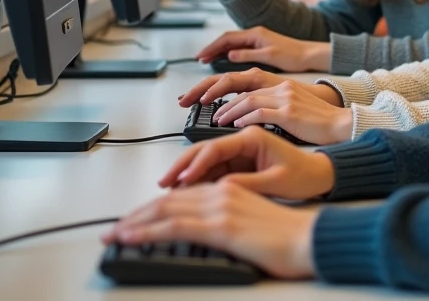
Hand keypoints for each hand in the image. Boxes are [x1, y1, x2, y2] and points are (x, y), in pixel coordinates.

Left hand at [103, 182, 318, 279]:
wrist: (313, 239)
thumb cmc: (291, 236)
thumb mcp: (255, 222)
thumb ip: (230, 222)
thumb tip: (208, 234)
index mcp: (231, 190)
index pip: (184, 196)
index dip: (156, 207)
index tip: (137, 219)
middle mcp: (222, 193)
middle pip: (169, 200)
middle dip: (138, 214)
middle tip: (116, 227)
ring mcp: (221, 207)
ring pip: (166, 210)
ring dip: (135, 222)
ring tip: (115, 233)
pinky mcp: (222, 226)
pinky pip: (175, 226)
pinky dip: (147, 231)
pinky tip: (131, 237)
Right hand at [156, 125, 335, 198]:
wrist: (322, 174)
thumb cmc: (305, 175)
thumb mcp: (276, 182)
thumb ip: (247, 183)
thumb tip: (220, 189)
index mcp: (254, 136)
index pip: (216, 148)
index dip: (196, 165)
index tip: (182, 181)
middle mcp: (246, 137)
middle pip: (206, 149)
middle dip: (183, 164)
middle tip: (164, 181)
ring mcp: (243, 147)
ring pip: (208, 159)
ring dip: (190, 172)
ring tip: (171, 188)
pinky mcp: (243, 159)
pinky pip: (217, 167)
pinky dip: (202, 177)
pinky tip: (189, 189)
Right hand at [195, 28, 331, 72]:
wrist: (310, 54)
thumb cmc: (294, 55)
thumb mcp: (270, 56)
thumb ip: (249, 54)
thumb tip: (229, 55)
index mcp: (255, 34)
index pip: (227, 39)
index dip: (211, 47)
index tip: (200, 56)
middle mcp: (254, 34)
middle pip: (226, 40)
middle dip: (210, 49)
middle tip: (198, 59)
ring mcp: (256, 40)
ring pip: (231, 44)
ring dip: (217, 52)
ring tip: (205, 61)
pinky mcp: (260, 46)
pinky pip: (238, 49)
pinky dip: (227, 54)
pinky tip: (222, 61)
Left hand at [217, 81, 351, 144]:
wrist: (341, 124)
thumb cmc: (318, 123)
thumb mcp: (294, 109)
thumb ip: (274, 109)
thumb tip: (249, 119)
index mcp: (282, 86)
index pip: (247, 86)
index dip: (226, 93)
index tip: (211, 102)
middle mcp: (282, 88)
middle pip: (242, 89)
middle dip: (220, 99)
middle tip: (206, 109)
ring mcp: (286, 99)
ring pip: (248, 100)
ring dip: (229, 110)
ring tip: (217, 120)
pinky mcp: (290, 112)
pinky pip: (260, 113)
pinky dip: (244, 119)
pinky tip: (235, 125)